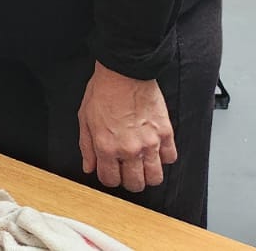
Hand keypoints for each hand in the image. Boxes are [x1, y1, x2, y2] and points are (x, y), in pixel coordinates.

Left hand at [77, 62, 176, 191]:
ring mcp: (150, 143)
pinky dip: (164, 158)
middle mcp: (129, 149)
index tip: (111, 172)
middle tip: (128, 170)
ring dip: (148, 175)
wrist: (125, 72)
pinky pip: (170, 158)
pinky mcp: (166, 133)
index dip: (109, 178)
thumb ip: (86, 147)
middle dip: (130, 181)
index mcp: (106, 146)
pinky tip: (155, 150)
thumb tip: (89, 167)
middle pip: (135, 184)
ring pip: (155, 178)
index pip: (110, 180)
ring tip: (143, 164)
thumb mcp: (85, 119)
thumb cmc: (103, 91)